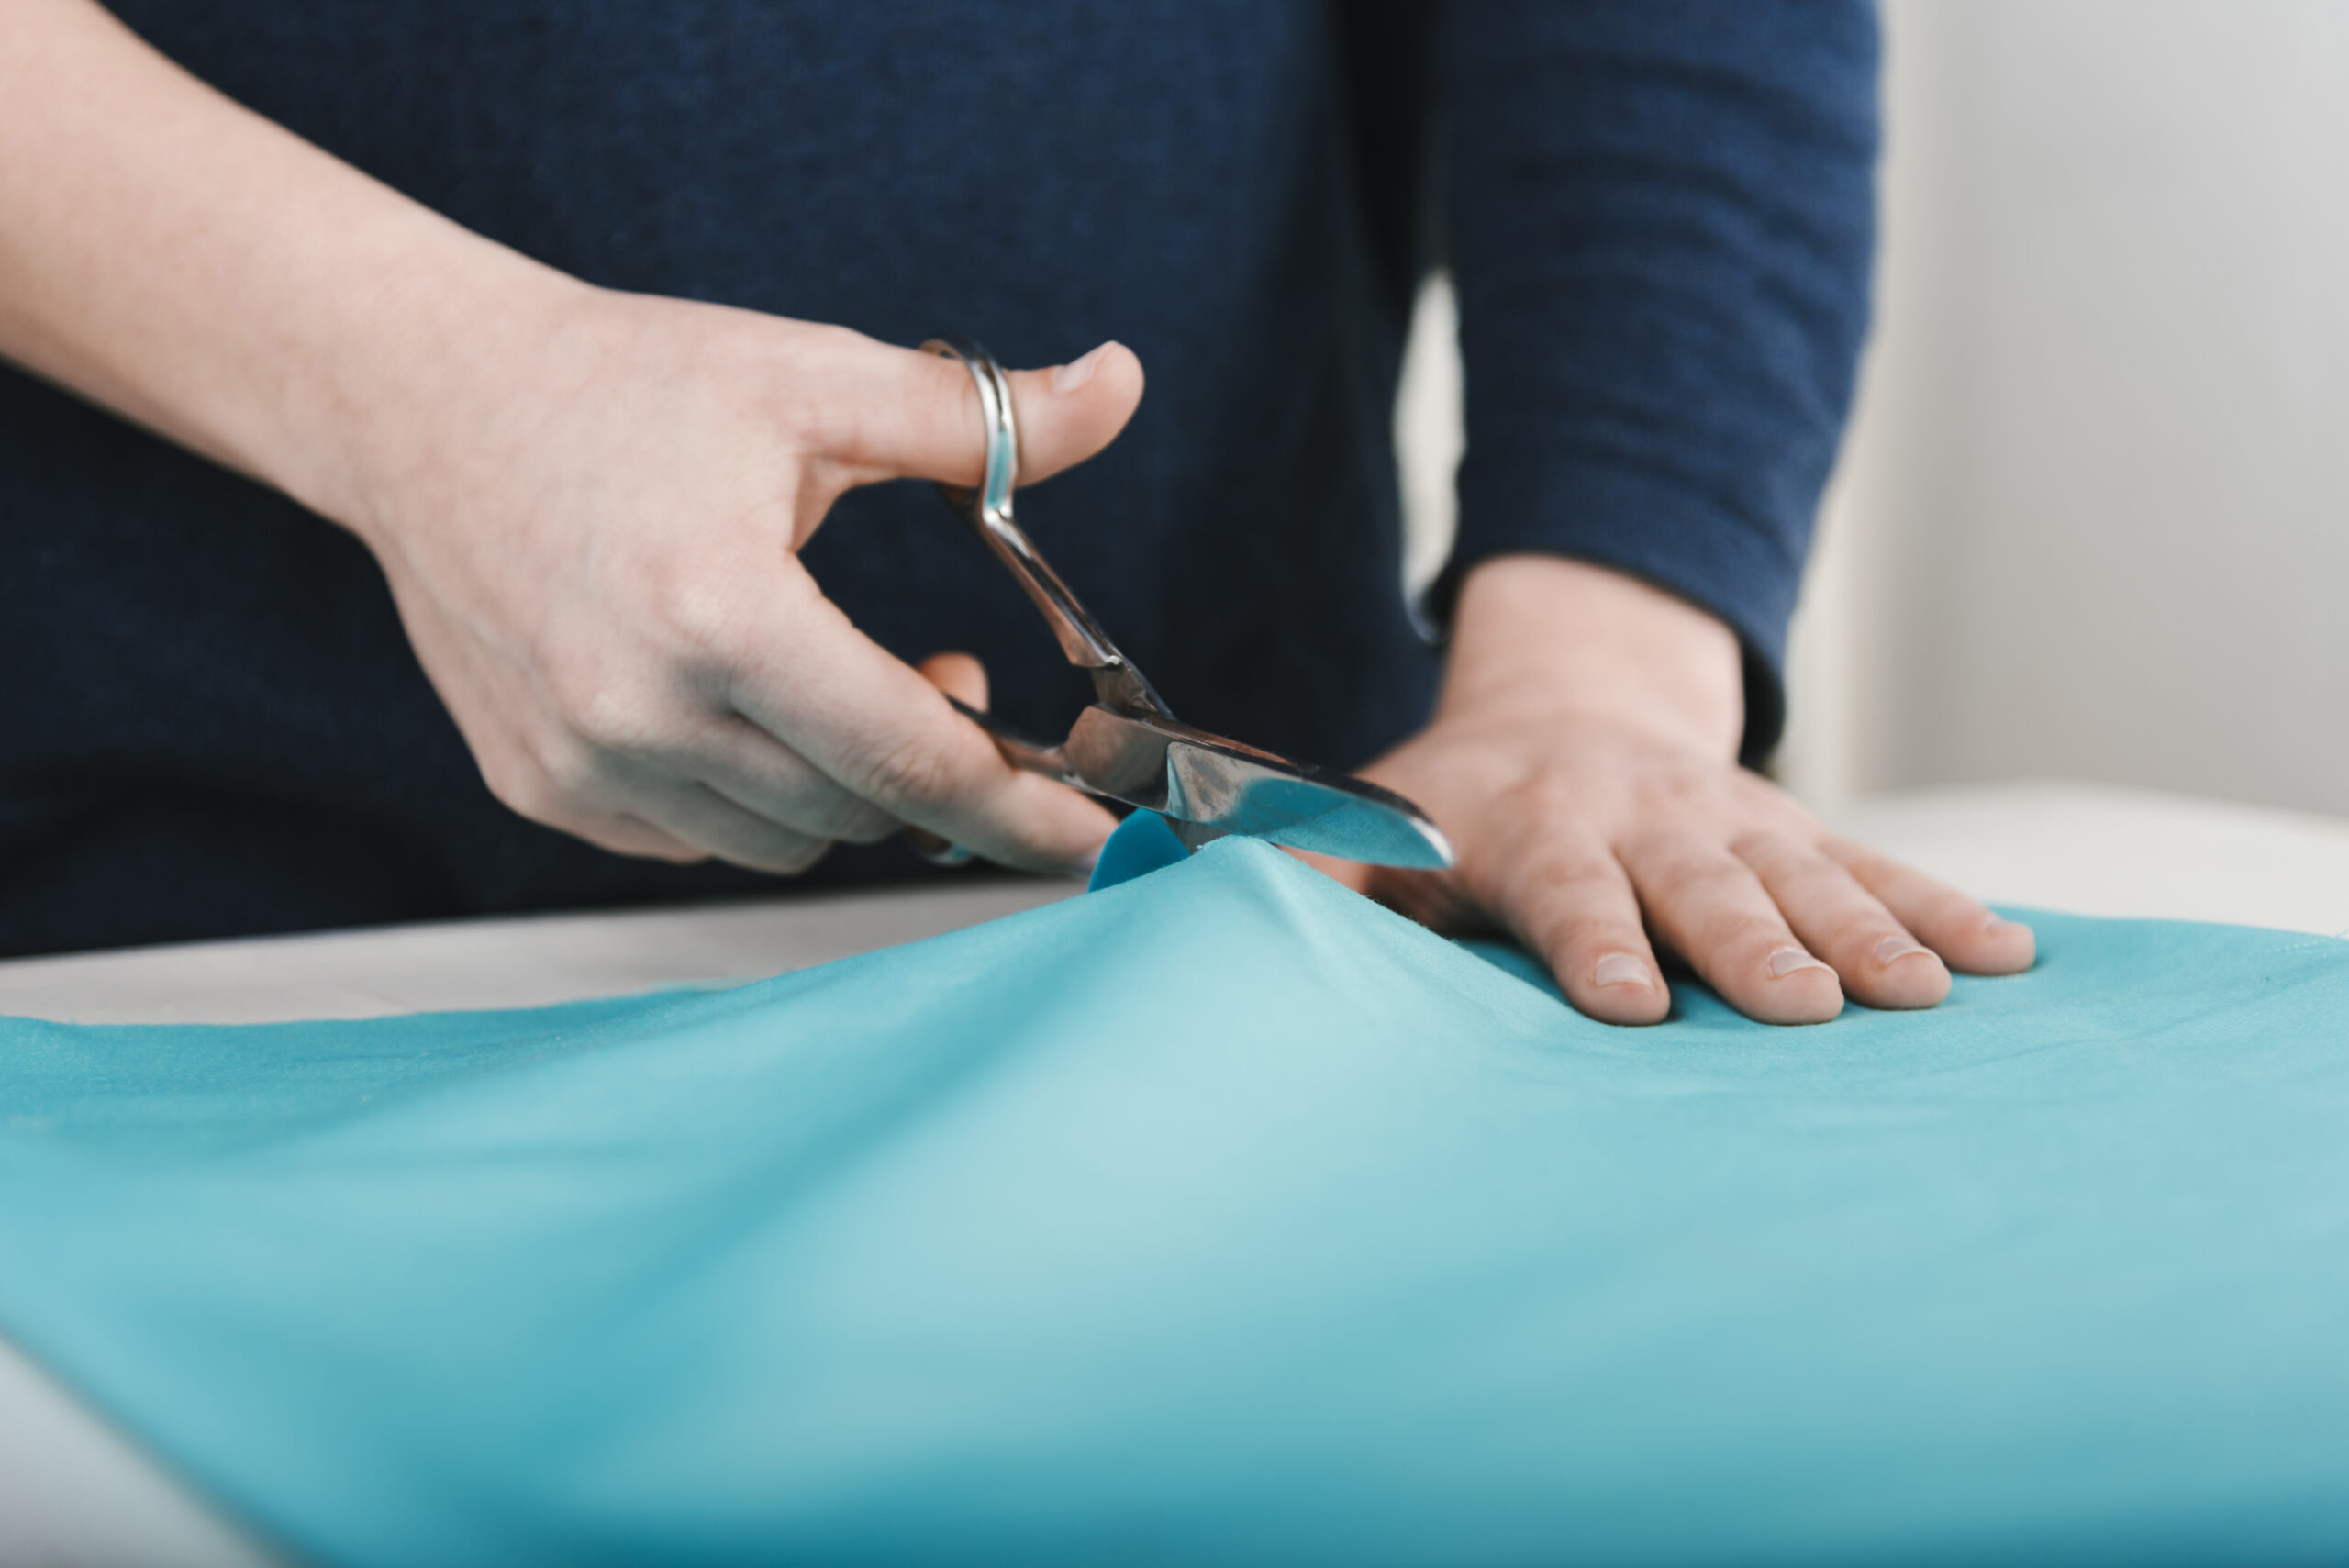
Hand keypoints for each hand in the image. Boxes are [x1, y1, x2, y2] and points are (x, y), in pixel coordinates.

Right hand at [0, 3, 1137, 878]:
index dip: (1023, 808)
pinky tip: (744, 703)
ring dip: (847, 787)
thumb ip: (978, 417)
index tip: (1096, 839)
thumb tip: (1123, 386)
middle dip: (940, 771)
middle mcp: (639, 711)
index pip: (911, 759)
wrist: (416, 404)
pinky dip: (756, 796)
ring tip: (840, 676)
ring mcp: (579, 766)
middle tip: (954, 677)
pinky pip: (702, 840)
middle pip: (862, 813)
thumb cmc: (617, 383)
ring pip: (787, 842)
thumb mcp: (809, 377)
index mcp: (720, 611)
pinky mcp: (541, 789)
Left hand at [1318, 557, 2033, 1024]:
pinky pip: (1880, 863)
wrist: (1569, 703)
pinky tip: (2008, 960)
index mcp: (1536, 825)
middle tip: (1803, 1009)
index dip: (1599, 943)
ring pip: (1810, 875)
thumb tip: (1223, 906)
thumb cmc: (1457, 801)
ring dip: (1870, 934)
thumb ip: (1317, 872)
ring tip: (1930, 998)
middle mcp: (1644, 817)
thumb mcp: (1376, 822)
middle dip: (1755, 946)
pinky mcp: (1799, 828)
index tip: (1630, 1003)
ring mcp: (1733, 820)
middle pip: (1704, 886)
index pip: (1567, 891)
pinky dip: (1942, 908)